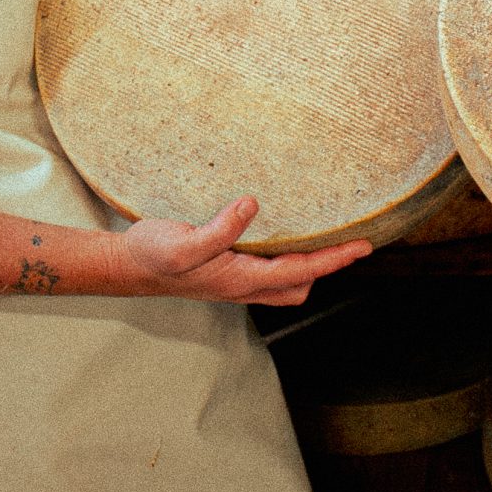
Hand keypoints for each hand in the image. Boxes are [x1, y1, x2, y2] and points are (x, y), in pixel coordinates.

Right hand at [111, 196, 370, 306]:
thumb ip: (218, 230)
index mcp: (239, 279)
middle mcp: (243, 285)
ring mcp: (235, 281)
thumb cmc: (152, 256)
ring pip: (286, 284)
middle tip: (354, 241)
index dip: (334, 260)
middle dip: (329, 268)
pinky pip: (269, 271)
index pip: (299, 271)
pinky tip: (286, 234)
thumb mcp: (181, 243)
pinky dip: (287, 259)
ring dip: (309, 266)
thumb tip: (252, 205)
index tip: (364, 246)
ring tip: (328, 237)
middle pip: (300, 285)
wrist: (127, 267)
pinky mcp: (227, 271)